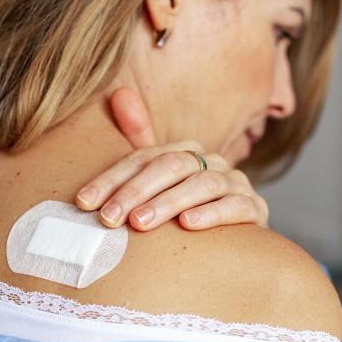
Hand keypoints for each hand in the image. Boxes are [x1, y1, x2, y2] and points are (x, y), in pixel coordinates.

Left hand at [75, 88, 268, 230]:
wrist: (238, 247)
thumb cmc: (188, 215)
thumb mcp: (160, 185)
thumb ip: (140, 143)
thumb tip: (119, 95)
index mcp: (187, 152)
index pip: (144, 157)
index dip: (113, 179)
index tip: (85, 202)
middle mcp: (213, 162)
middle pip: (172, 166)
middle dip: (136, 191)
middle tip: (109, 217)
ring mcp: (237, 184)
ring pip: (202, 184)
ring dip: (168, 203)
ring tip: (140, 222)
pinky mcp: (256, 210)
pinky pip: (236, 206)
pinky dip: (212, 214)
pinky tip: (188, 224)